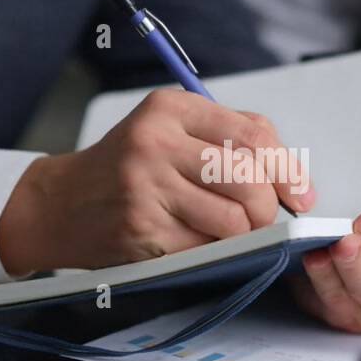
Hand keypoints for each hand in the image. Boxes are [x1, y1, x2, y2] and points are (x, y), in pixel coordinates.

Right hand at [0, 89, 313, 274]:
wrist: (60, 203)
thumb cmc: (129, 168)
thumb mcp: (173, 131)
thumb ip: (232, 139)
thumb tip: (296, 182)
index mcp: (171, 107)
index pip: (254, 135)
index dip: (288, 171)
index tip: (300, 195)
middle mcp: (156, 141)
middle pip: (249, 180)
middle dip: (268, 209)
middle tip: (263, 220)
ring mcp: (146, 186)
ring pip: (233, 221)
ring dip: (245, 236)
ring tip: (231, 233)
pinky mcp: (141, 228)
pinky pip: (206, 248)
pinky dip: (216, 253)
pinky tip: (200, 244)